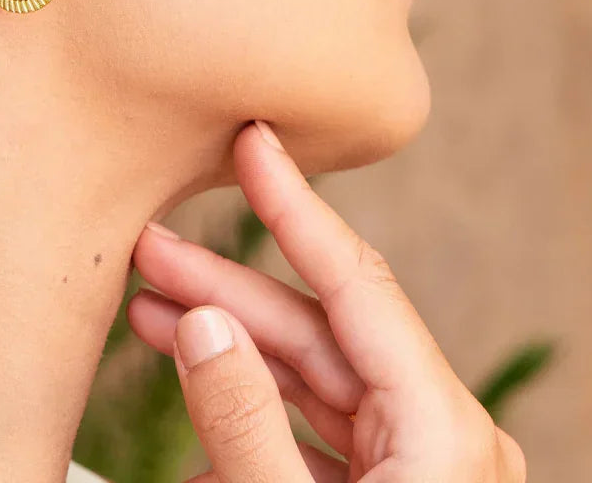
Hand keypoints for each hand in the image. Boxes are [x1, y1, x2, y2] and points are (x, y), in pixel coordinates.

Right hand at [128, 120, 526, 481]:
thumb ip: (248, 424)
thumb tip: (202, 325)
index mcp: (443, 427)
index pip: (355, 283)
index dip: (294, 205)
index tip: (254, 140)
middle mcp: (440, 433)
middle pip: (317, 330)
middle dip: (225, 291)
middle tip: (149, 248)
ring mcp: (417, 463)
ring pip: (310, 377)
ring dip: (229, 348)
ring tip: (149, 314)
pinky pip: (316, 434)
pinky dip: (254, 416)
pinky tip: (196, 403)